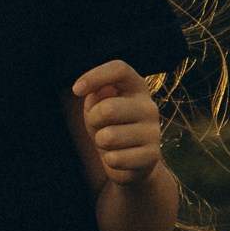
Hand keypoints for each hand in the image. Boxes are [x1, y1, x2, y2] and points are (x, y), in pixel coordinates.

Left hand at [72, 60, 164, 185]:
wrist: (132, 160)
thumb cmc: (110, 126)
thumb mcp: (98, 106)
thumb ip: (97, 94)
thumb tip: (104, 91)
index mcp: (137, 87)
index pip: (120, 69)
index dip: (95, 76)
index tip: (76, 90)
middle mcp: (149, 106)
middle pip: (107, 108)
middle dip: (93, 120)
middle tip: (99, 126)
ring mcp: (153, 131)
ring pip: (108, 137)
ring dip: (101, 142)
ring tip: (111, 143)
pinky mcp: (152, 156)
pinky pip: (115, 159)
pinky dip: (110, 160)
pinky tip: (120, 157)